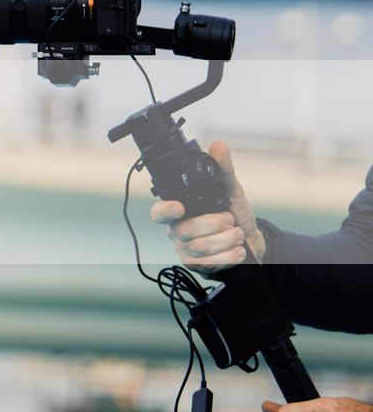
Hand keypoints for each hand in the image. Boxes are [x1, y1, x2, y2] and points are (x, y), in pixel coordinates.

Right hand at [149, 140, 264, 270]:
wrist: (252, 241)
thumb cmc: (235, 214)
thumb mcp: (231, 190)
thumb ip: (223, 169)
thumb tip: (218, 145)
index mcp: (179, 209)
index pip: (159, 212)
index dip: (165, 210)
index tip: (179, 208)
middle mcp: (178, 229)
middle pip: (184, 230)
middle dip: (212, 224)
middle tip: (230, 219)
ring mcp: (186, 249)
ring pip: (198, 247)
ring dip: (225, 239)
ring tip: (238, 233)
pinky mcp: (197, 265)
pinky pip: (208, 263)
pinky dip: (228, 255)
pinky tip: (238, 250)